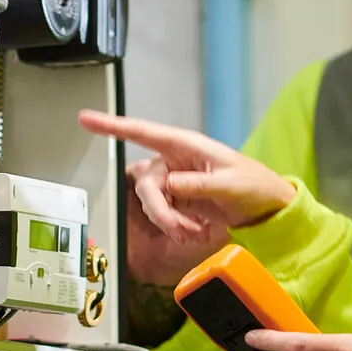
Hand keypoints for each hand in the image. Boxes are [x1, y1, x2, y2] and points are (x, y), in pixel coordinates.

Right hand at [78, 111, 296, 239]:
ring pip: (153, 204)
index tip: (85, 119)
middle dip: (160, 211)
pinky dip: (177, 228)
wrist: (266, 210)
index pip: (143, 132)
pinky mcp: (178, 202)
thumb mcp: (230, 184)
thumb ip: (198, 184)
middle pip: (147, 184)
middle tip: (182, 230)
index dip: (112, 126)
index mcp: (186, 145)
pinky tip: (196, 231)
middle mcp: (175, 161)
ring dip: (171, 223)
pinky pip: (164, 216)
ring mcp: (175, 182)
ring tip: (195, 232)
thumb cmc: (254, 186)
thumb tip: (169, 184)